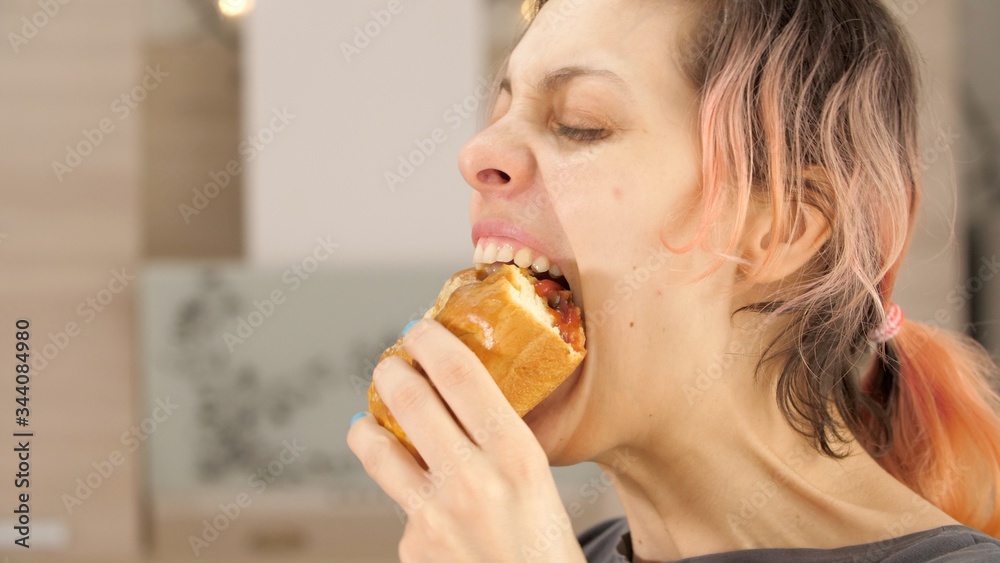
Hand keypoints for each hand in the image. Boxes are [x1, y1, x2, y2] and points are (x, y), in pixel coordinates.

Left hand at [347, 319, 585, 562]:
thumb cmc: (545, 546)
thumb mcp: (538, 481)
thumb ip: (498, 442)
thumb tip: (454, 398)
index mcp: (515, 456)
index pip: (459, 375)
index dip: (430, 341)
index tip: (419, 329)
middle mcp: (472, 481)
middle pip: (409, 398)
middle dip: (391, 370)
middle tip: (390, 364)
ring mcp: (435, 517)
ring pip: (377, 449)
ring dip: (367, 426)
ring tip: (368, 421)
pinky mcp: (413, 547)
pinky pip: (400, 505)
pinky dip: (407, 497)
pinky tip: (424, 505)